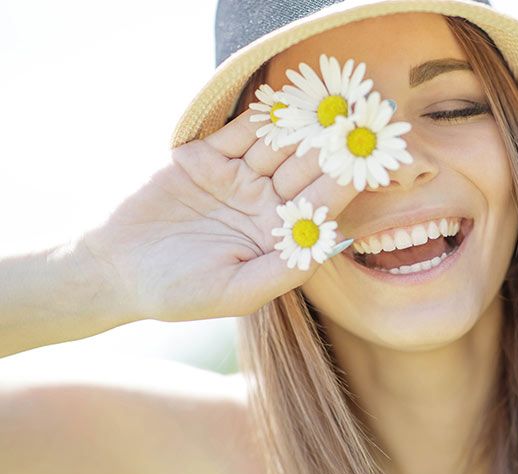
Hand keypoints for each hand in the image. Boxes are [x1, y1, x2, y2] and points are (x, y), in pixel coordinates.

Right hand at [80, 108, 359, 321]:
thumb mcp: (236, 291)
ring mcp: (238, 179)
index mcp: (280, 237)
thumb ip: (283, 270)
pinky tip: (285, 104)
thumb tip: (329, 246)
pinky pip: (238, 133)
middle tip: (357, 122)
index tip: (368, 163)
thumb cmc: (180, 292)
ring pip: (276, 147)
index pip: (320, 206)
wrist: (115, 269)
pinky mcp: (207, 158)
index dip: (344, 185)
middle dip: (329, 149)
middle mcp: (266, 205)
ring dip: (301, 128)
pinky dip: (260, 118)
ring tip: (329, 105)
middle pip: (304, 171)